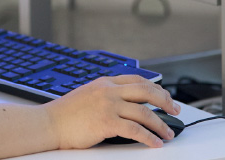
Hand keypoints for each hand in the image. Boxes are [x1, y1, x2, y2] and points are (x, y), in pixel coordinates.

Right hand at [44, 75, 180, 148]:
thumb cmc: (65, 114)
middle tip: (175, 111)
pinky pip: (136, 130)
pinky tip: (155, 143)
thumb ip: (106, 95)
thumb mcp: (88, 95)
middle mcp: (109, 90)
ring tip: (167, 134)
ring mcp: (108, 105)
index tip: (165, 97)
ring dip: (160, 124)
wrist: (49, 123)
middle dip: (165, 101)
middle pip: (146, 91)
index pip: (137, 80)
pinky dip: (149, 137)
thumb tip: (126, 105)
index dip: (155, 88)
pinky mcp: (107, 121)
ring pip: (144, 112)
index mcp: (104, 82)